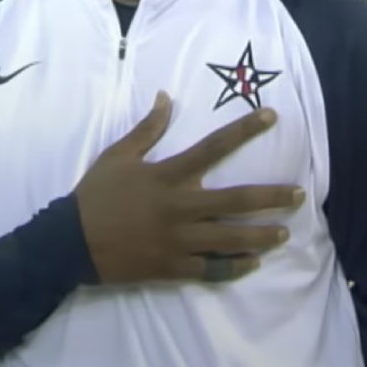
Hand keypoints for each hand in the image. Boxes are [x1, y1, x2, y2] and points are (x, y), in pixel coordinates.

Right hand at [75, 92, 305, 284]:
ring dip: (262, 235)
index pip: (214, 146)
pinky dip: (235, 267)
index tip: (272, 116)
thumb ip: (147, 129)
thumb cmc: (95, 195)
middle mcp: (180, 207)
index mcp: (168, 175)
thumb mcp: (117, 156)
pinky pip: (212, 269)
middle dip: (272, 197)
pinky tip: (253, 263)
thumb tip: (166, 96)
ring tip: (284, 232)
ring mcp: (178, 240)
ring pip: (231, 239)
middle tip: (299, 195)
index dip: (244, 129)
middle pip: (236, 200)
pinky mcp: (173, 267)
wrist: (67, 244)